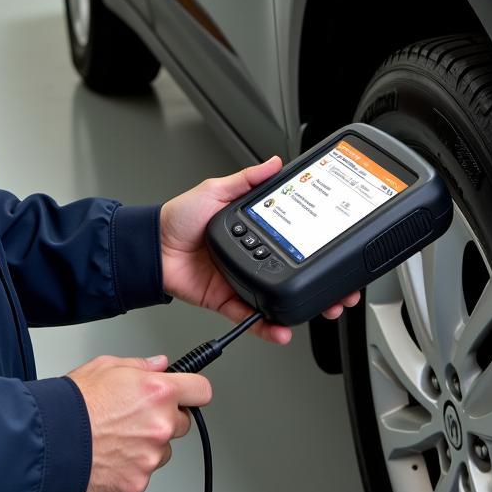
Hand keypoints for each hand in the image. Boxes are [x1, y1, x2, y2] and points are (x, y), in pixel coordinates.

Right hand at [68, 354, 210, 491]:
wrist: (51, 441)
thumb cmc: (74, 403)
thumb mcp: (107, 366)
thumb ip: (141, 365)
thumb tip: (159, 365)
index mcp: (159, 392)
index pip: (201, 390)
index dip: (194, 390)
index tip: (190, 393)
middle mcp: (161, 424)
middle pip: (183, 422)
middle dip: (166, 418)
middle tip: (137, 416)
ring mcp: (151, 456)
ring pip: (163, 449)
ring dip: (149, 445)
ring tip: (118, 437)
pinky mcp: (139, 482)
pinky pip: (144, 472)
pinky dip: (132, 467)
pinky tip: (111, 455)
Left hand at [159, 157, 361, 343]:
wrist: (150, 248)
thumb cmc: (178, 218)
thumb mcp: (216, 190)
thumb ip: (246, 179)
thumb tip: (273, 162)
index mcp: (252, 232)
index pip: (293, 241)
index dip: (316, 250)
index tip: (337, 255)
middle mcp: (251, 257)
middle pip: (292, 275)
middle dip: (320, 287)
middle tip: (341, 293)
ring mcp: (240, 280)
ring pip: (278, 299)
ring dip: (301, 308)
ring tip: (322, 310)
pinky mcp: (227, 300)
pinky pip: (252, 317)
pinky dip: (268, 326)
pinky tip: (283, 329)